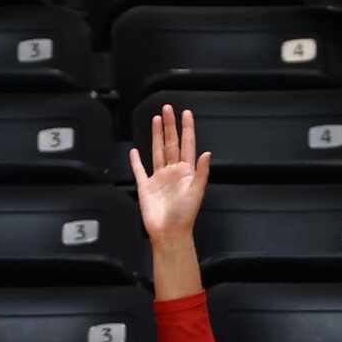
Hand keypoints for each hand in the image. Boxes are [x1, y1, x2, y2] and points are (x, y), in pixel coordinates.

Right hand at [128, 105, 208, 243]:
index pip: (187, 145)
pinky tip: (135, 151)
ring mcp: (159, 178)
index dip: (187, 129)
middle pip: (171, 143)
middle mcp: (173, 172)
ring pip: (157, 151)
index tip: (186, 113)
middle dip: (170, 126)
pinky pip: (140, 171)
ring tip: (156, 119)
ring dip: (157, 135)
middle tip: (168, 108)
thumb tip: (207, 153)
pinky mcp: (146, 187)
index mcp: (186, 172)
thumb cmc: (184, 216)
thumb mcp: (197, 192)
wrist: (169, 233)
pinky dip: (136, 161)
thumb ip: (201, 172)